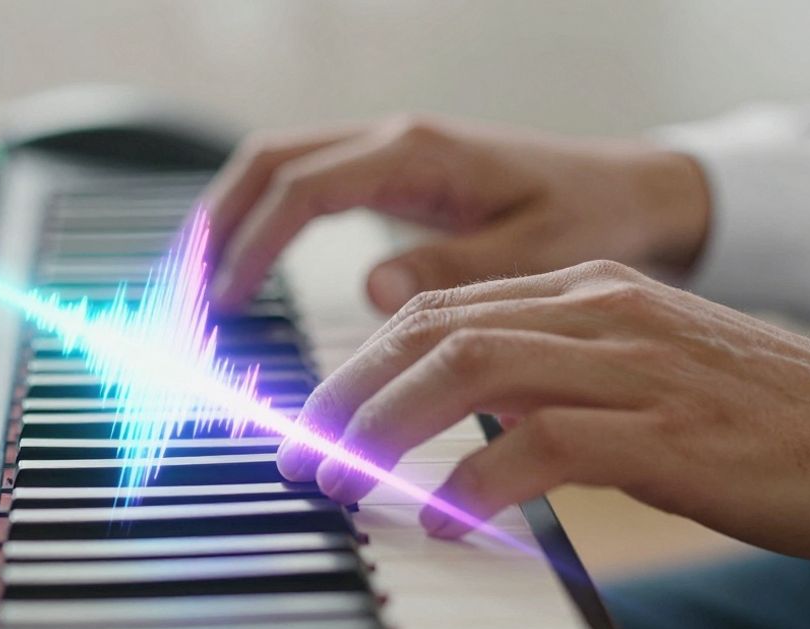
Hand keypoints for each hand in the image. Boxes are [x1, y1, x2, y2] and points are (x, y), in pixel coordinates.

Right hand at [203, 115, 709, 312]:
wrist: (628, 192)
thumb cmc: (589, 219)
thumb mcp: (534, 253)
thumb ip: (452, 267)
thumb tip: (370, 287)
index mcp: (416, 154)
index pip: (301, 189)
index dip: (252, 245)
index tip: (222, 305)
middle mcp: (390, 142)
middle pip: (266, 162)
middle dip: (214, 224)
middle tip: (181, 296)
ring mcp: (386, 153)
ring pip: (275, 167)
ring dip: (227, 218)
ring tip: (195, 284)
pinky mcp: (389, 174)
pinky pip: (301, 183)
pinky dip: (259, 218)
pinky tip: (243, 266)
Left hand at [278, 260, 809, 562]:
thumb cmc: (761, 418)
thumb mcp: (642, 374)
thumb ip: (554, 378)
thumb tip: (463, 419)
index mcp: (590, 294)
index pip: (442, 308)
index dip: (361, 360)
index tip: (312, 413)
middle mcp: (601, 314)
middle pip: (435, 331)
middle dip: (348, 392)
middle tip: (298, 454)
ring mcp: (633, 368)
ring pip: (470, 371)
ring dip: (385, 428)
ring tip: (339, 480)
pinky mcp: (668, 436)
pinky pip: (543, 447)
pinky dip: (477, 482)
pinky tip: (445, 520)